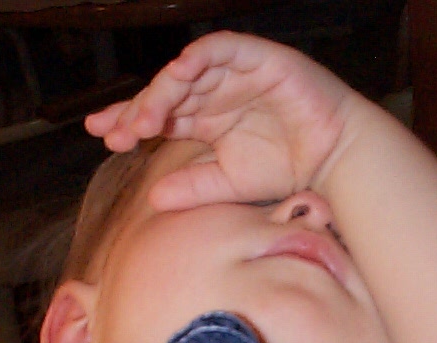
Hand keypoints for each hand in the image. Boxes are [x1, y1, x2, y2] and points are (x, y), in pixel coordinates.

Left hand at [85, 32, 355, 210]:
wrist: (334, 157)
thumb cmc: (286, 167)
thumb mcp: (230, 183)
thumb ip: (194, 187)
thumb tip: (153, 199)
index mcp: (205, 118)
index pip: (159, 114)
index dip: (129, 120)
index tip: (103, 135)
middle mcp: (214, 92)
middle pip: (164, 92)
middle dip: (137, 109)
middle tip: (115, 131)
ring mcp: (233, 72)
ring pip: (187, 72)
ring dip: (162, 91)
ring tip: (144, 119)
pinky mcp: (257, 58)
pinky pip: (222, 48)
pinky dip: (200, 56)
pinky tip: (179, 72)